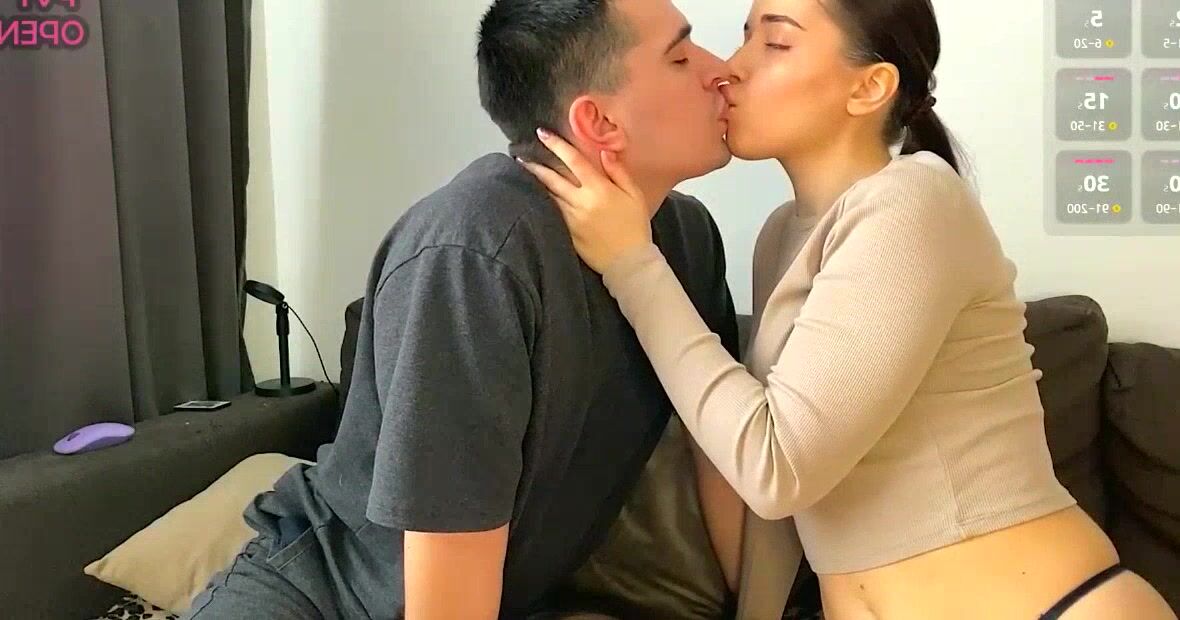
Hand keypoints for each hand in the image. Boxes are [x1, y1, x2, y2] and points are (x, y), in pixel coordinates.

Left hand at [517, 128, 652, 273]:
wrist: (629, 262)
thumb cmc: (635, 227)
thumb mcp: (634, 195)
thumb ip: (618, 172)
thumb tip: (604, 152)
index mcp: (599, 189)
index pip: (573, 161)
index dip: (556, 145)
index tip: (542, 134)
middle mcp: (581, 202)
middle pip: (552, 178)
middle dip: (535, 164)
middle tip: (520, 154)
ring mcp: (571, 219)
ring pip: (548, 196)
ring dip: (535, 183)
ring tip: (523, 172)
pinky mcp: (567, 234)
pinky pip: (551, 213)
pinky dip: (543, 202)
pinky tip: (535, 196)